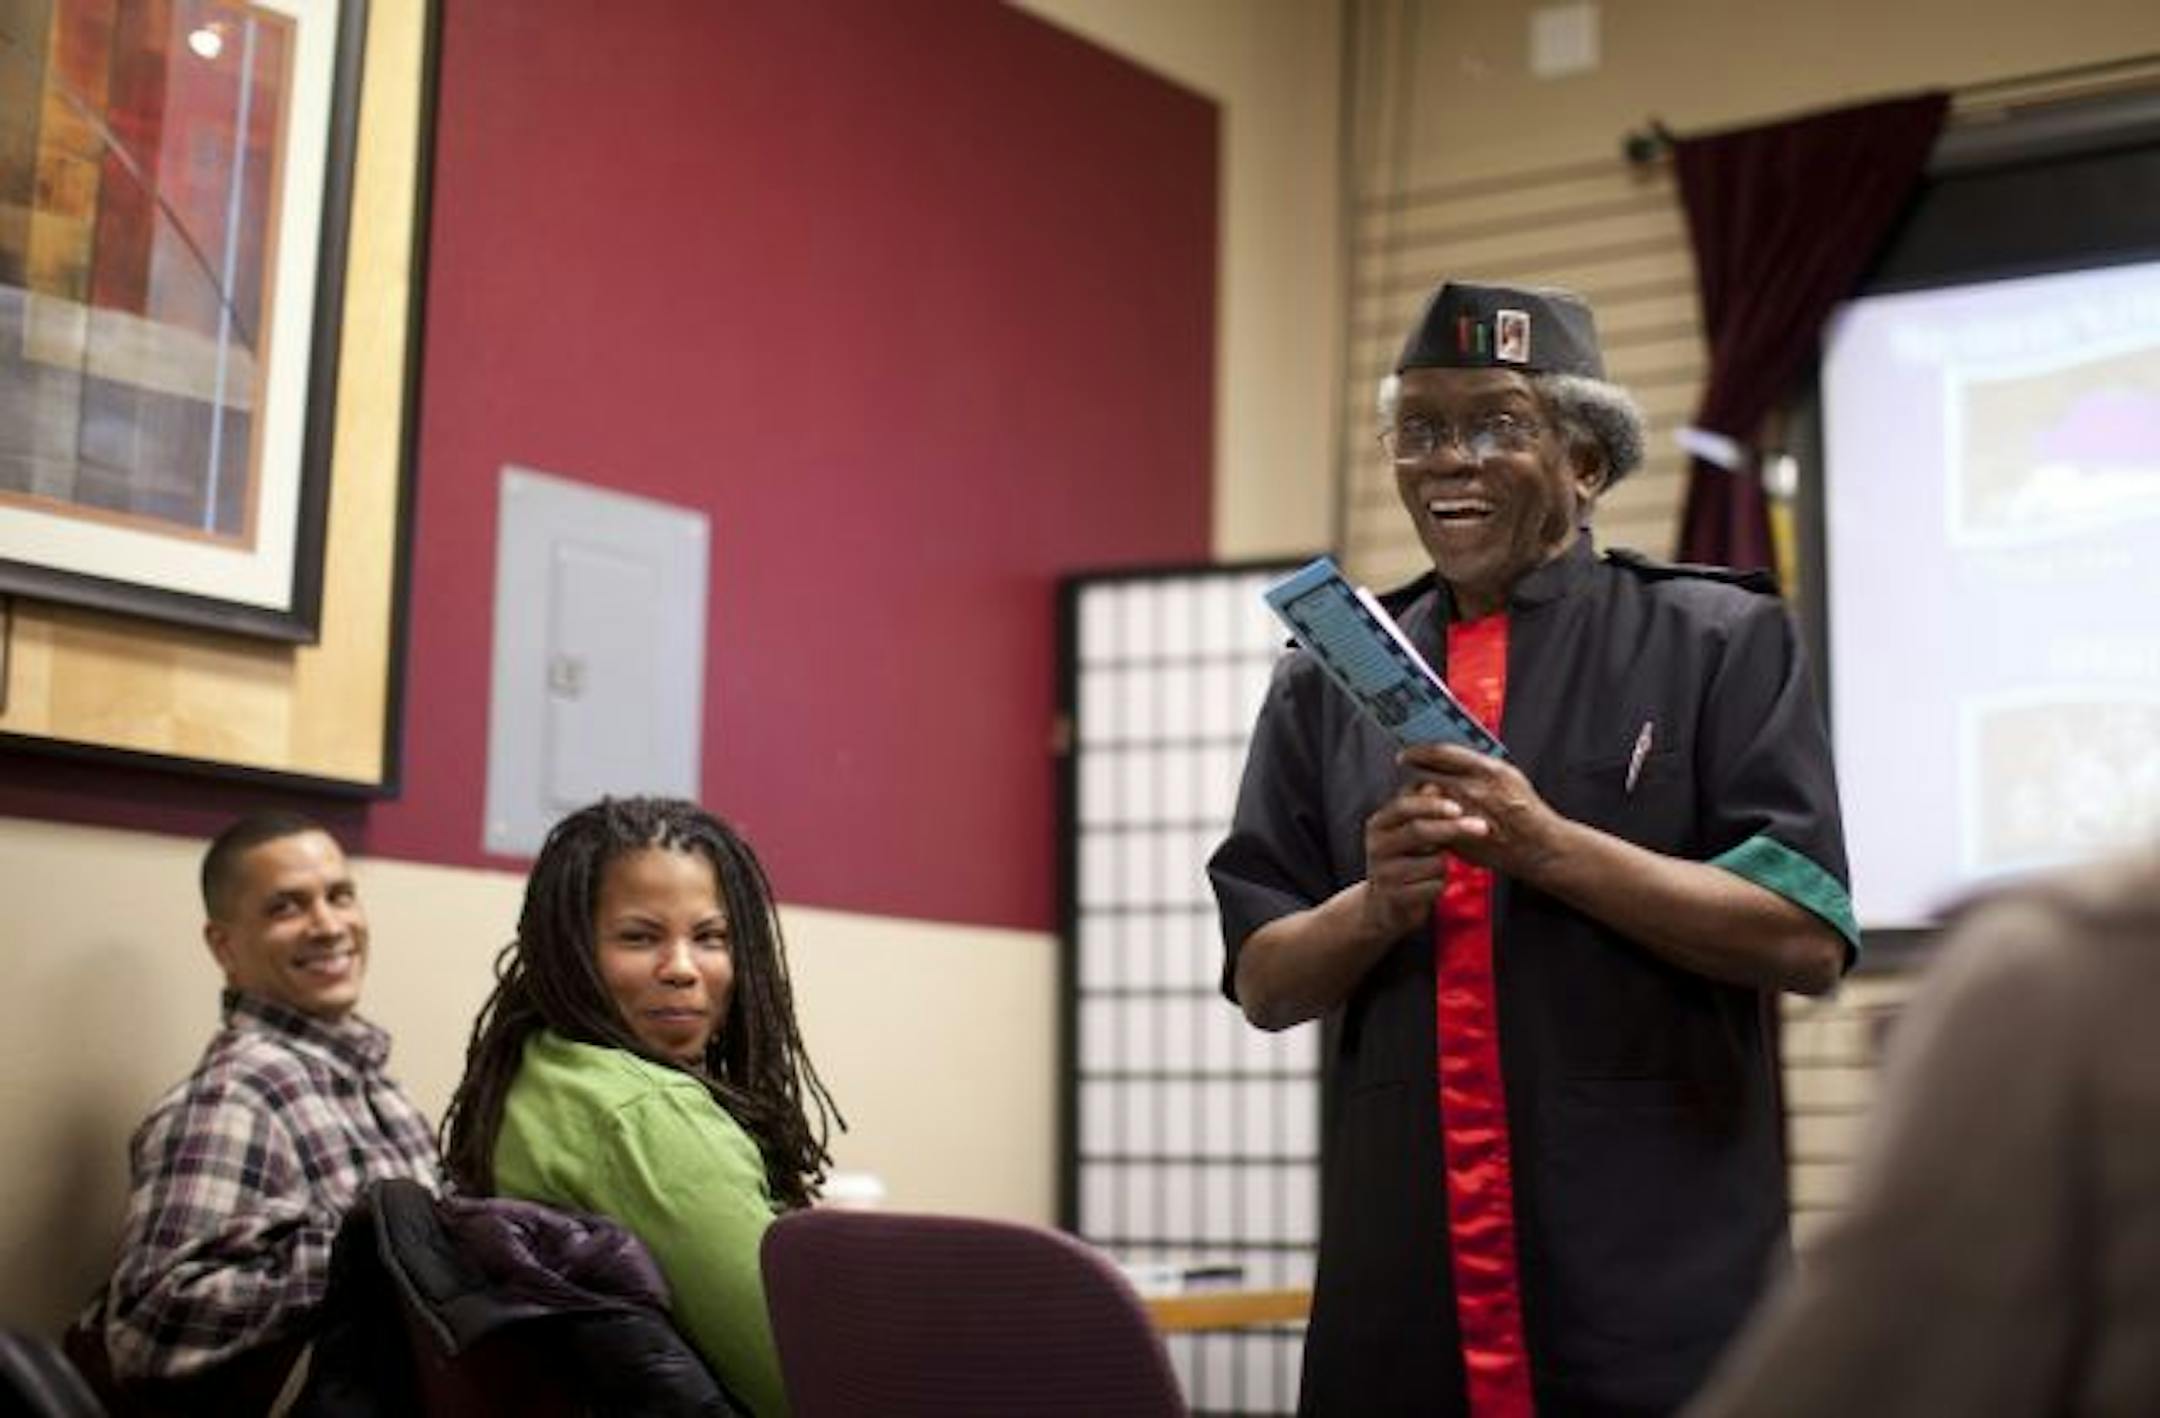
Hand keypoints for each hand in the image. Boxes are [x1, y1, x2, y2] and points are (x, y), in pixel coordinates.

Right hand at [1358, 781, 1461, 941]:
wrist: (1384, 905)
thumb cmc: (1404, 859)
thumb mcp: (1406, 830)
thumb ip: (1420, 807)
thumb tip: (1436, 782)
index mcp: (1378, 824)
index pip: (1403, 806)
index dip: (1432, 805)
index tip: (1459, 806)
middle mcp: (1376, 847)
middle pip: (1419, 831)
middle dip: (1454, 828)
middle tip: (1483, 827)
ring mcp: (1384, 874)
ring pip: (1433, 862)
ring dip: (1448, 864)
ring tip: (1441, 866)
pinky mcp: (1396, 898)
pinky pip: (1434, 887)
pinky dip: (1442, 885)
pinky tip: (1434, 885)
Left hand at [1395, 744, 1571, 879]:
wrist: (1539, 846)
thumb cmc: (1525, 808)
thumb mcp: (1508, 775)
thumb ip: (1478, 764)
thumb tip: (1445, 755)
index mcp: (1487, 770)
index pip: (1440, 753)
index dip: (1418, 752)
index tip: (1406, 754)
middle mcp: (1474, 790)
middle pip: (1426, 777)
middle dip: (1412, 777)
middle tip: (1404, 781)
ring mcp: (1464, 816)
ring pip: (1424, 802)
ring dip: (1416, 799)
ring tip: (1415, 798)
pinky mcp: (1459, 838)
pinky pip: (1431, 825)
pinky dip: (1425, 820)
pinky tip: (1426, 818)